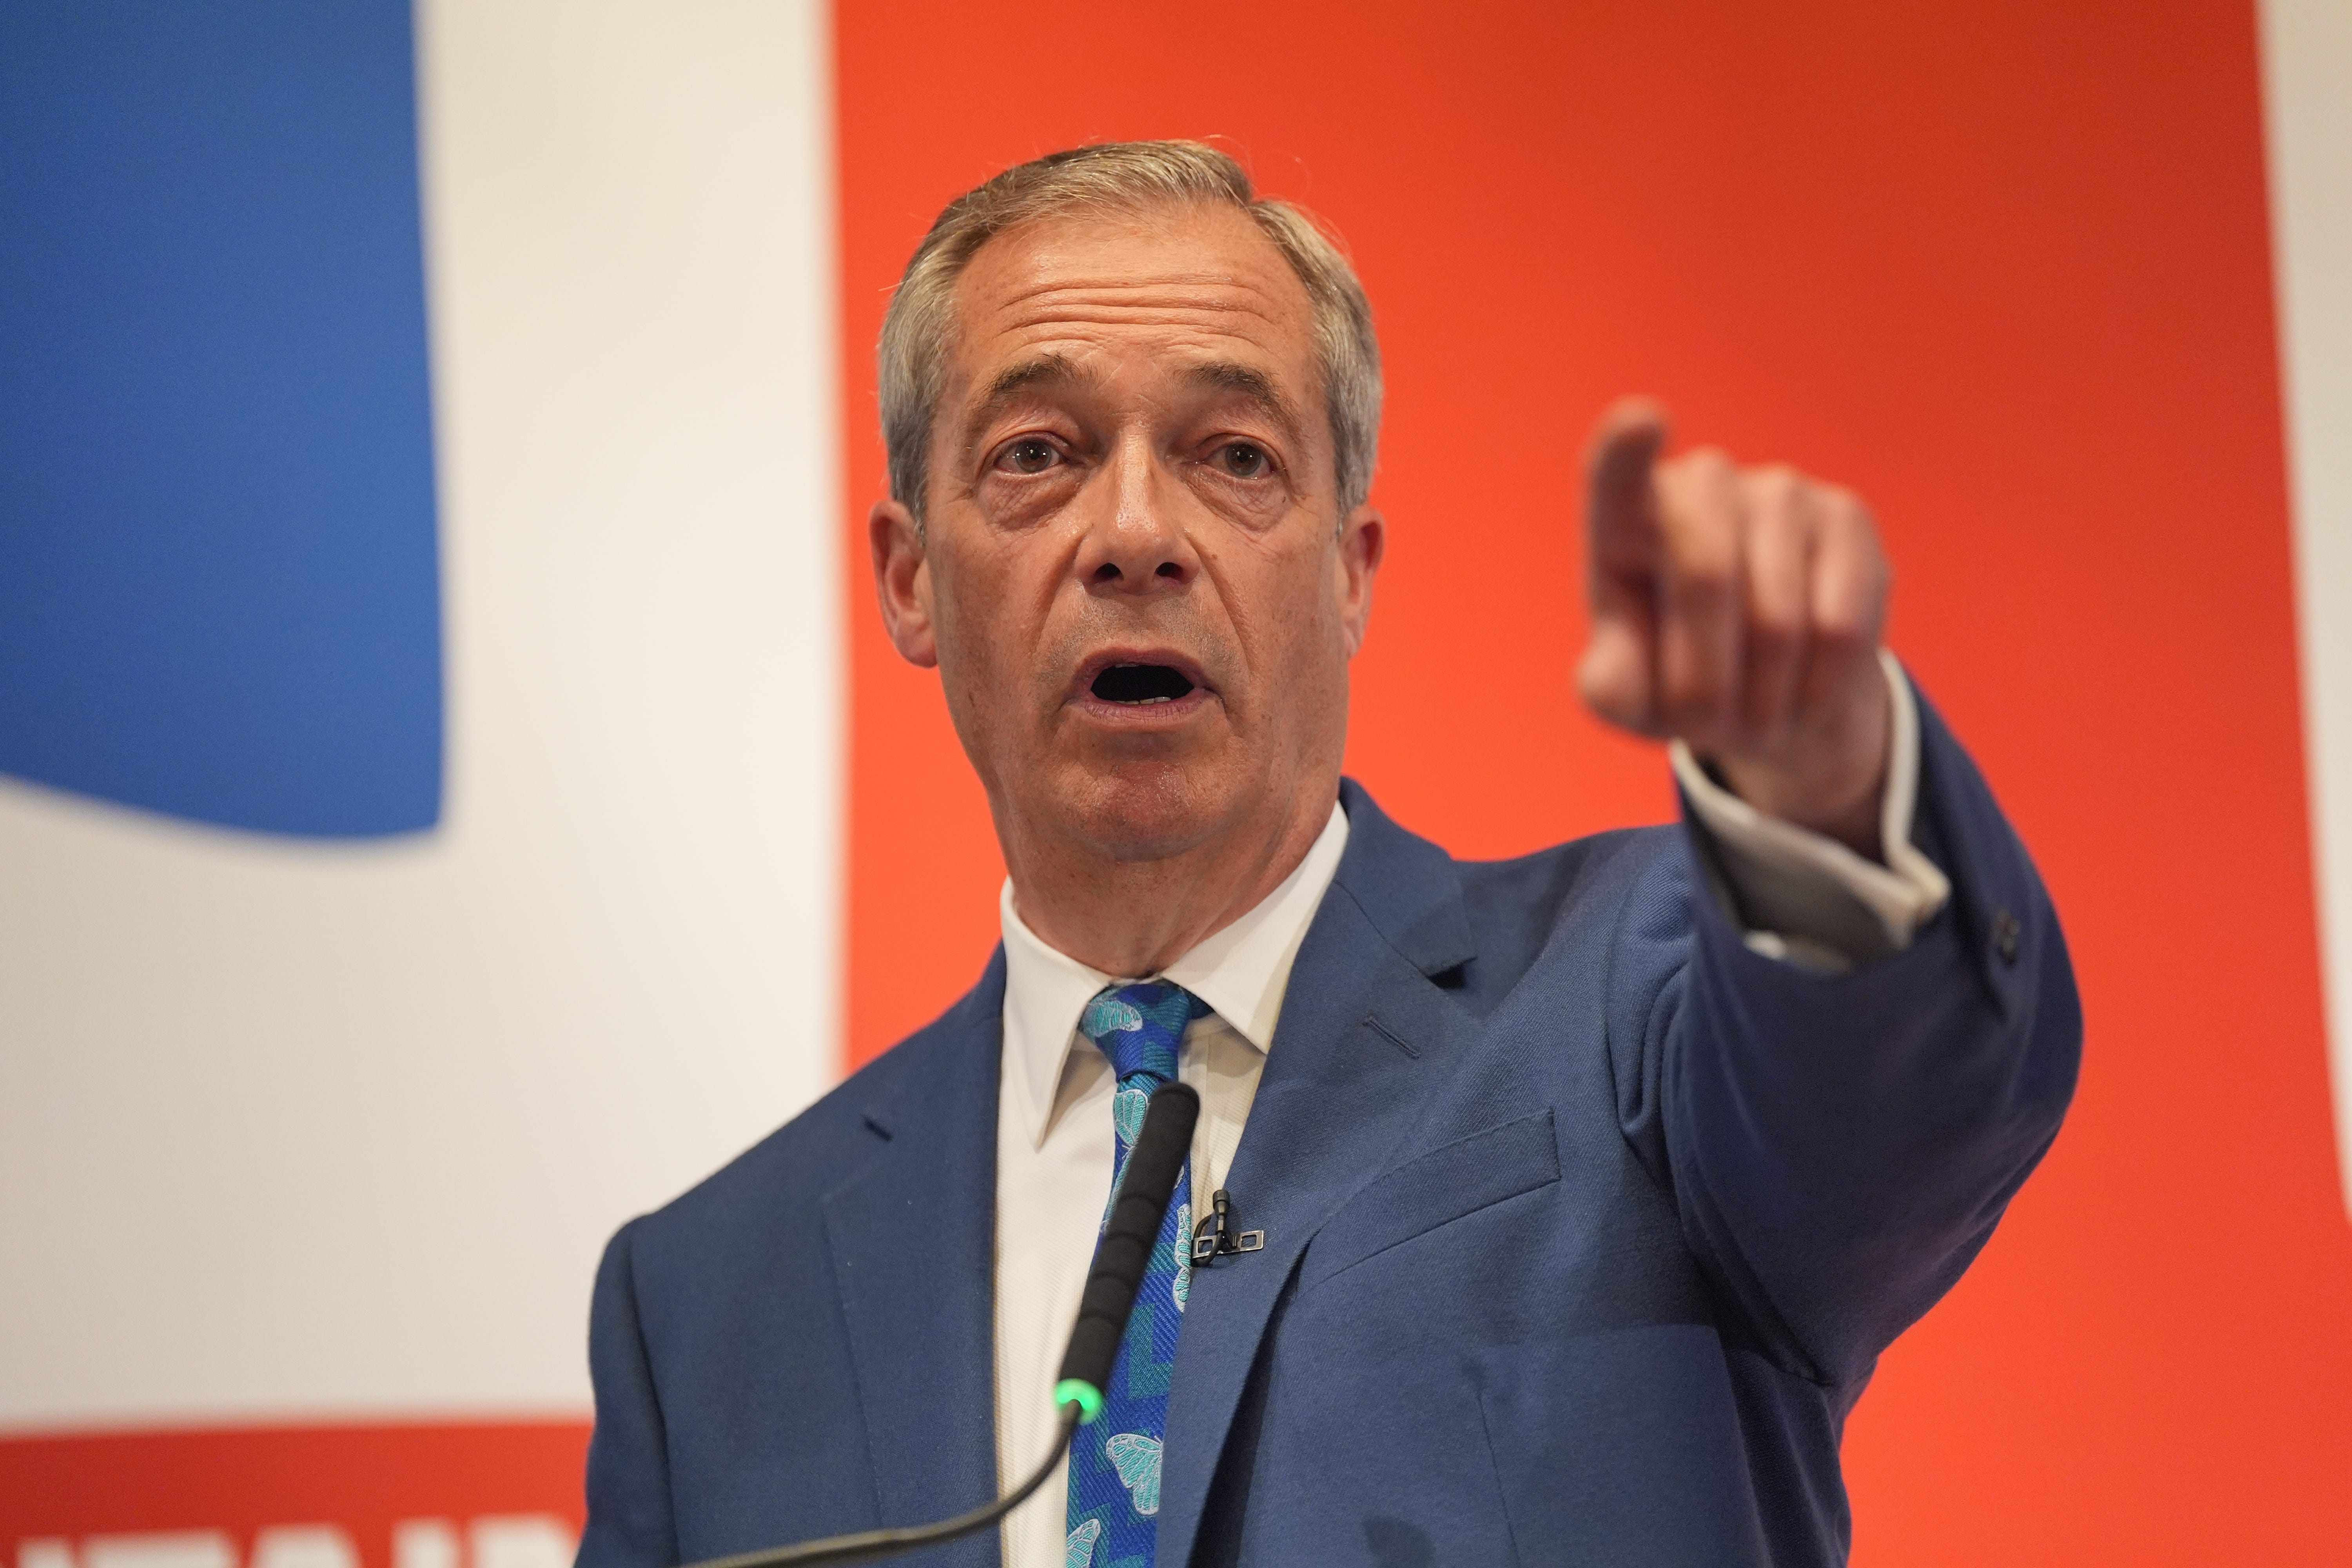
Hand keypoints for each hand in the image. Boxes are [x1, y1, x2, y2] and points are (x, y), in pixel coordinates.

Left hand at [1579, 398, 1892, 858]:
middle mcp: (1700, 483)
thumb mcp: (1627, 695)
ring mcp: (1778, 491)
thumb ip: (1611, 687)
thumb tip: (1619, 676)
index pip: (1616, 477)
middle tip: (1706, 723)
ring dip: (1762, 697)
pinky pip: (1840, 627)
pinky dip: (1817, 687)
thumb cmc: (1674, 674)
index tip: (1641, 419)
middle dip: (1703, 678)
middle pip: (1704, 574)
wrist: (1765, 684)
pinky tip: (1803, 689)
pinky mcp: (1847, 518)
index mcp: (1626, 518)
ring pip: (1777, 619)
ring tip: (1754, 711)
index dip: (1625, 450)